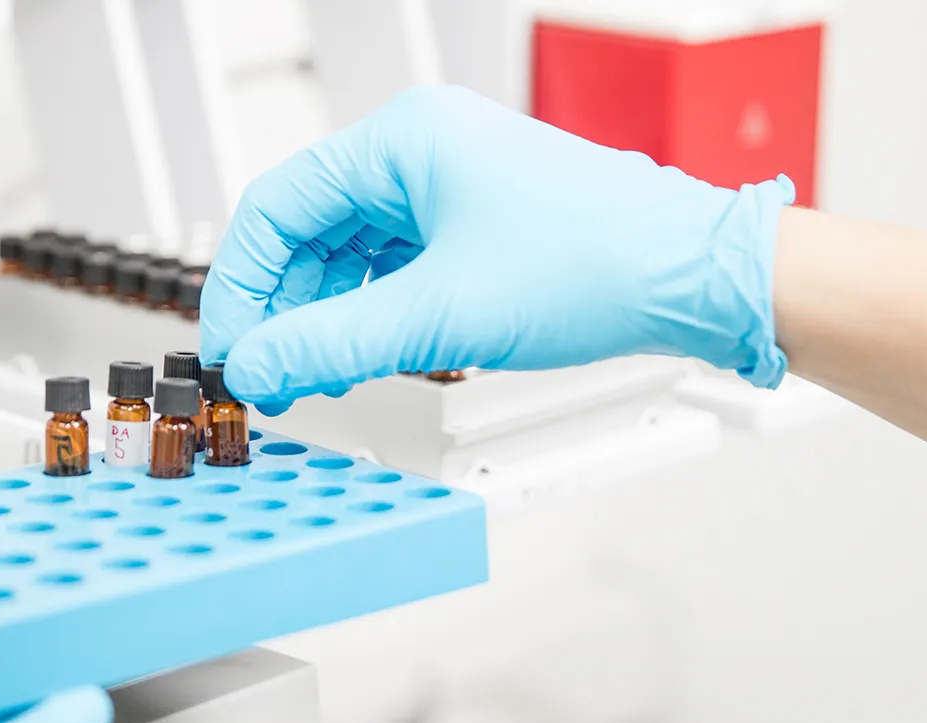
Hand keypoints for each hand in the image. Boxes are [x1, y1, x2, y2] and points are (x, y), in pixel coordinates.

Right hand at [199, 85, 795, 413]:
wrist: (694, 278)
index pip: (277, 208)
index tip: (232, 349)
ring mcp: (449, 188)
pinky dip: (369, 315)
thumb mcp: (443, 314)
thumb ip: (334, 341)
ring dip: (324, 317)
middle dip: (283, 309)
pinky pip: (393, 268)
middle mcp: (421, 153)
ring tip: (312, 375)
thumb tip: (260, 363)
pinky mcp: (475, 227)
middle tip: (268, 375)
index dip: (243, 287)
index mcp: (403, 142)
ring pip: (349, 255)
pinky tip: (362, 355)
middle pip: (309, 232)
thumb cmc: (600, 262)